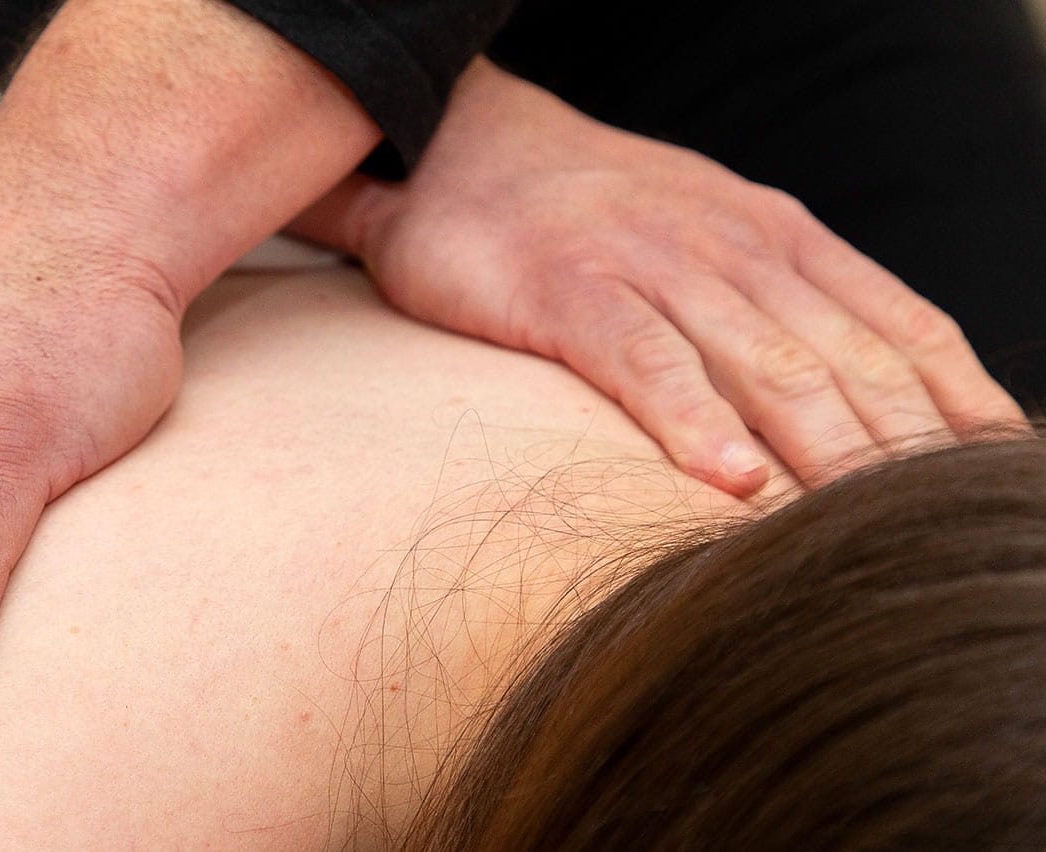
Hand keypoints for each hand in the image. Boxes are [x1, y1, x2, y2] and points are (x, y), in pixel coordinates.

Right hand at [290, 59, 1024, 493]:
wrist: (457, 140)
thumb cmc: (582, 212)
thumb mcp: (703, 239)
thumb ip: (772, 305)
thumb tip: (844, 399)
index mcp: (775, 235)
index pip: (897, 322)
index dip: (957, 400)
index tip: (998, 473)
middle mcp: (731, 244)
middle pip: (847, 356)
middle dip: (906, 447)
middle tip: (944, 529)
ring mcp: (650, 261)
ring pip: (764, 362)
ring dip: (825, 448)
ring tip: (863, 527)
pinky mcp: (564, 287)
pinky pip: (642, 358)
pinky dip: (691, 419)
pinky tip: (729, 480)